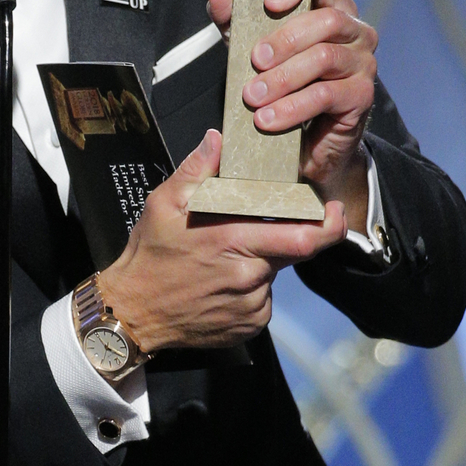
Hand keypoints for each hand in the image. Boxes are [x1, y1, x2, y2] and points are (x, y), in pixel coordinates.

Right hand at [96, 131, 348, 353]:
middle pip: (297, 254)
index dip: (327, 224)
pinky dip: (253, 290)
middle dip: (307, 236)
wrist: (132, 314)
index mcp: (232, 241)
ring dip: (265, 263)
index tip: (333, 210)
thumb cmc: (148, 258)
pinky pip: (264, 301)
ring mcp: (251, 305)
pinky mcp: (249, 325)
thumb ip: (195, 170)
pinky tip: (225, 285)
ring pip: (276, 275)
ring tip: (230, 260)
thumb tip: (217, 139)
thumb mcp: (163, 205)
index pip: (301, 236)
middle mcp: (249, 276)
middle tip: (307, 222)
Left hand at [207, 0, 376, 231]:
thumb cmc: (283, 84)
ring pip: (325, 57)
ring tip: (253, 97)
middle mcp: (355, 30)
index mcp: (331, 8)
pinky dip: (292, 108)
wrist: (304, 141)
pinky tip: (267, 119)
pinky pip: (325, 96)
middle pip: (326, 20)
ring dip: (283, 78)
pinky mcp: (361, 96)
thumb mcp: (251, 49)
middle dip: (285, 40)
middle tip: (255, 60)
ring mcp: (362, 63)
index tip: (269, 3)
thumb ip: (234, 19)